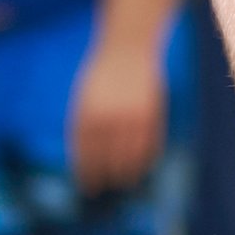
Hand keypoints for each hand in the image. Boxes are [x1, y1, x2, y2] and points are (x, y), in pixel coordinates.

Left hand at [70, 40, 169, 191]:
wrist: (127, 46)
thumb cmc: (103, 74)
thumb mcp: (85, 97)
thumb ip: (85, 125)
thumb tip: (86, 158)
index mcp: (87, 114)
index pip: (85, 154)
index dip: (86, 173)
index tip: (87, 186)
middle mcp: (108, 118)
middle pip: (106, 159)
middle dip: (104, 176)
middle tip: (103, 189)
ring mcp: (131, 116)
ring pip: (128, 155)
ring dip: (125, 172)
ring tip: (123, 181)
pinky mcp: (150, 113)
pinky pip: (148, 143)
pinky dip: (145, 157)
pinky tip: (141, 165)